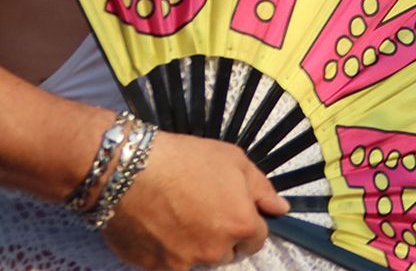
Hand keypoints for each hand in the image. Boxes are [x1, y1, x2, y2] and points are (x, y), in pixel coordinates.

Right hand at [102, 132, 287, 269]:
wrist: (128, 170)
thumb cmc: (186, 159)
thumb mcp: (234, 161)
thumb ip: (262, 189)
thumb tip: (281, 209)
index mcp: (240, 225)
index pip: (256, 240)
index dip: (247, 224)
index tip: (233, 211)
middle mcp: (214, 251)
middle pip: (227, 253)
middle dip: (221, 237)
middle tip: (202, 210)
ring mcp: (182, 263)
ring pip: (197, 260)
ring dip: (193, 245)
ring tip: (177, 216)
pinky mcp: (152, 268)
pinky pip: (168, 264)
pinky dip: (166, 250)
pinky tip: (157, 225)